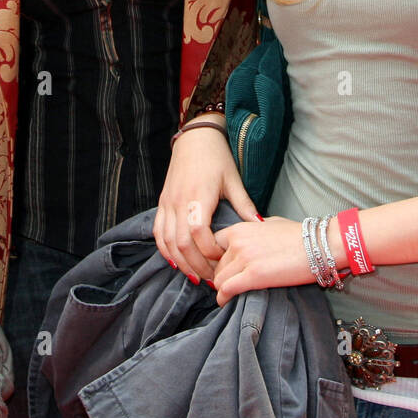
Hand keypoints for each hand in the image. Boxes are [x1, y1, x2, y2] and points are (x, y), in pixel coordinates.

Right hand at [153, 117, 260, 283]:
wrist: (195, 138)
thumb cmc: (217, 157)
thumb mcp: (233, 180)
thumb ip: (244, 206)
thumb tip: (260, 226)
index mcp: (198, 196)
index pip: (199, 234)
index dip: (211, 252)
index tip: (225, 259)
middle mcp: (178, 202)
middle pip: (181, 244)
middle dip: (197, 266)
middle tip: (212, 280)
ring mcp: (167, 203)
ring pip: (167, 242)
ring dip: (181, 263)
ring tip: (196, 277)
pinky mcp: (162, 203)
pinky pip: (158, 233)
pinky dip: (165, 250)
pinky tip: (177, 262)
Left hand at [211, 217, 312, 305]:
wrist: (319, 245)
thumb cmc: (300, 235)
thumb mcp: (271, 223)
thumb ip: (254, 229)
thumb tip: (249, 235)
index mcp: (241, 228)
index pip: (213, 245)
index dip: (217, 258)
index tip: (224, 267)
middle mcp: (238, 242)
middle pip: (215, 265)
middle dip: (221, 275)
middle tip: (228, 284)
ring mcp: (244, 259)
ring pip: (218, 279)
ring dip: (222, 288)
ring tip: (229, 295)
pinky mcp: (253, 276)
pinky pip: (227, 290)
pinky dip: (223, 298)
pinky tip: (226, 302)